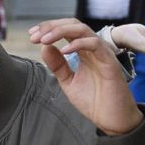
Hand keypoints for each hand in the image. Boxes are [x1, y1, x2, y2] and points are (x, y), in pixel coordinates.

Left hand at [30, 19, 143, 135]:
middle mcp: (93, 49)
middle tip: (35, 36)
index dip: (48, 29)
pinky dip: (77, 44)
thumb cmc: (94, 101)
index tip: (31, 35)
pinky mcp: (110, 62)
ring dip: (60, 31)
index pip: (66, 30)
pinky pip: (94, 44)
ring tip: (44, 40)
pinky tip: (63, 51)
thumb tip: (44, 47)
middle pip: (73, 25)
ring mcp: (102, 54)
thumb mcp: (68, 81)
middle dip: (51, 26)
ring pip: (82, 30)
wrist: (112, 120)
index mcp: (84, 51)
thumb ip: (57, 65)